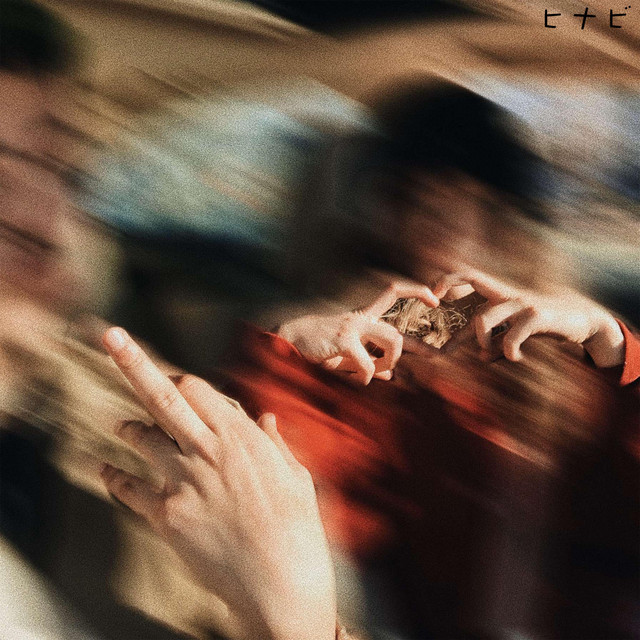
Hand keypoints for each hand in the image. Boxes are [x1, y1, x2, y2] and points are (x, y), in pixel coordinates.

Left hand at [100, 328, 336, 639]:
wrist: (280, 583)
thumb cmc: (296, 529)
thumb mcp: (297, 477)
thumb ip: (276, 443)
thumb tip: (266, 420)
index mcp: (240, 436)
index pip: (196, 389)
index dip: (181, 382)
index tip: (174, 382)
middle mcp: (207, 450)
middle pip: (162, 397)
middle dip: (133, 362)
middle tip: (110, 337)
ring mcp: (183, 481)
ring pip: (141, 436)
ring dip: (128, 427)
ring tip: (120, 424)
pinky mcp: (166, 515)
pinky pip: (128, 487)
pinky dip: (114, 477)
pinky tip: (105, 470)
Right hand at [278, 281, 438, 383]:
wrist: (286, 341)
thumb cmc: (316, 348)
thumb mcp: (346, 357)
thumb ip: (369, 362)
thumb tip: (391, 375)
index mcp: (362, 318)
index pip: (393, 292)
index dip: (417, 291)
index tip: (436, 301)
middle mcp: (360, 318)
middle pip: (397, 330)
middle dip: (400, 354)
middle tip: (388, 369)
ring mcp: (352, 327)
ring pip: (392, 340)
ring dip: (388, 362)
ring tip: (373, 373)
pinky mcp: (343, 339)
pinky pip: (368, 365)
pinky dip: (366, 377)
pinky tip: (357, 380)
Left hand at [433, 269, 624, 366]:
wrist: (580, 320)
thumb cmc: (542, 324)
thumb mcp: (513, 333)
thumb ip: (494, 344)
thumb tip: (479, 358)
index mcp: (498, 294)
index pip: (469, 277)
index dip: (448, 280)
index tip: (431, 294)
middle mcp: (506, 294)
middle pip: (473, 276)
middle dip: (449, 281)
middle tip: (434, 298)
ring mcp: (521, 303)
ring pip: (485, 316)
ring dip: (479, 339)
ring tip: (484, 350)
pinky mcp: (537, 317)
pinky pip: (514, 334)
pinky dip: (508, 350)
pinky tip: (514, 356)